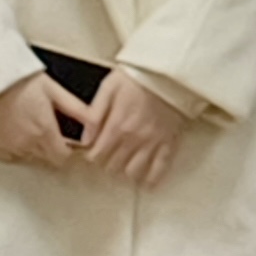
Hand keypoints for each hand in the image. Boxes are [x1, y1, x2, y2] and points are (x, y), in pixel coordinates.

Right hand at [0, 73, 85, 168]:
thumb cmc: (18, 80)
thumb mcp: (53, 90)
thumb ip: (76, 110)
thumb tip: (95, 123)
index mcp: (44, 131)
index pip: (63, 158)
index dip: (67, 150)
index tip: (66, 140)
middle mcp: (27, 144)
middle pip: (47, 159)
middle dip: (52, 148)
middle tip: (48, 127)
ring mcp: (9, 148)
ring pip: (30, 157)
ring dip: (34, 147)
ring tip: (30, 123)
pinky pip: (12, 154)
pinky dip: (16, 146)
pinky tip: (16, 128)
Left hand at [76, 70, 192, 189]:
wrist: (170, 72)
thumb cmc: (138, 76)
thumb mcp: (109, 87)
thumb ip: (94, 113)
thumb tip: (85, 139)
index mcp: (117, 125)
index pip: (97, 155)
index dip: (92, 155)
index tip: (93, 151)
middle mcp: (134, 138)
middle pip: (112, 166)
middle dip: (106, 162)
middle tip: (107, 155)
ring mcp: (152, 142)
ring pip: (133, 171)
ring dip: (125, 171)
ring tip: (123, 164)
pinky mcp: (169, 142)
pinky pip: (160, 168)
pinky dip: (153, 179)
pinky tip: (147, 183)